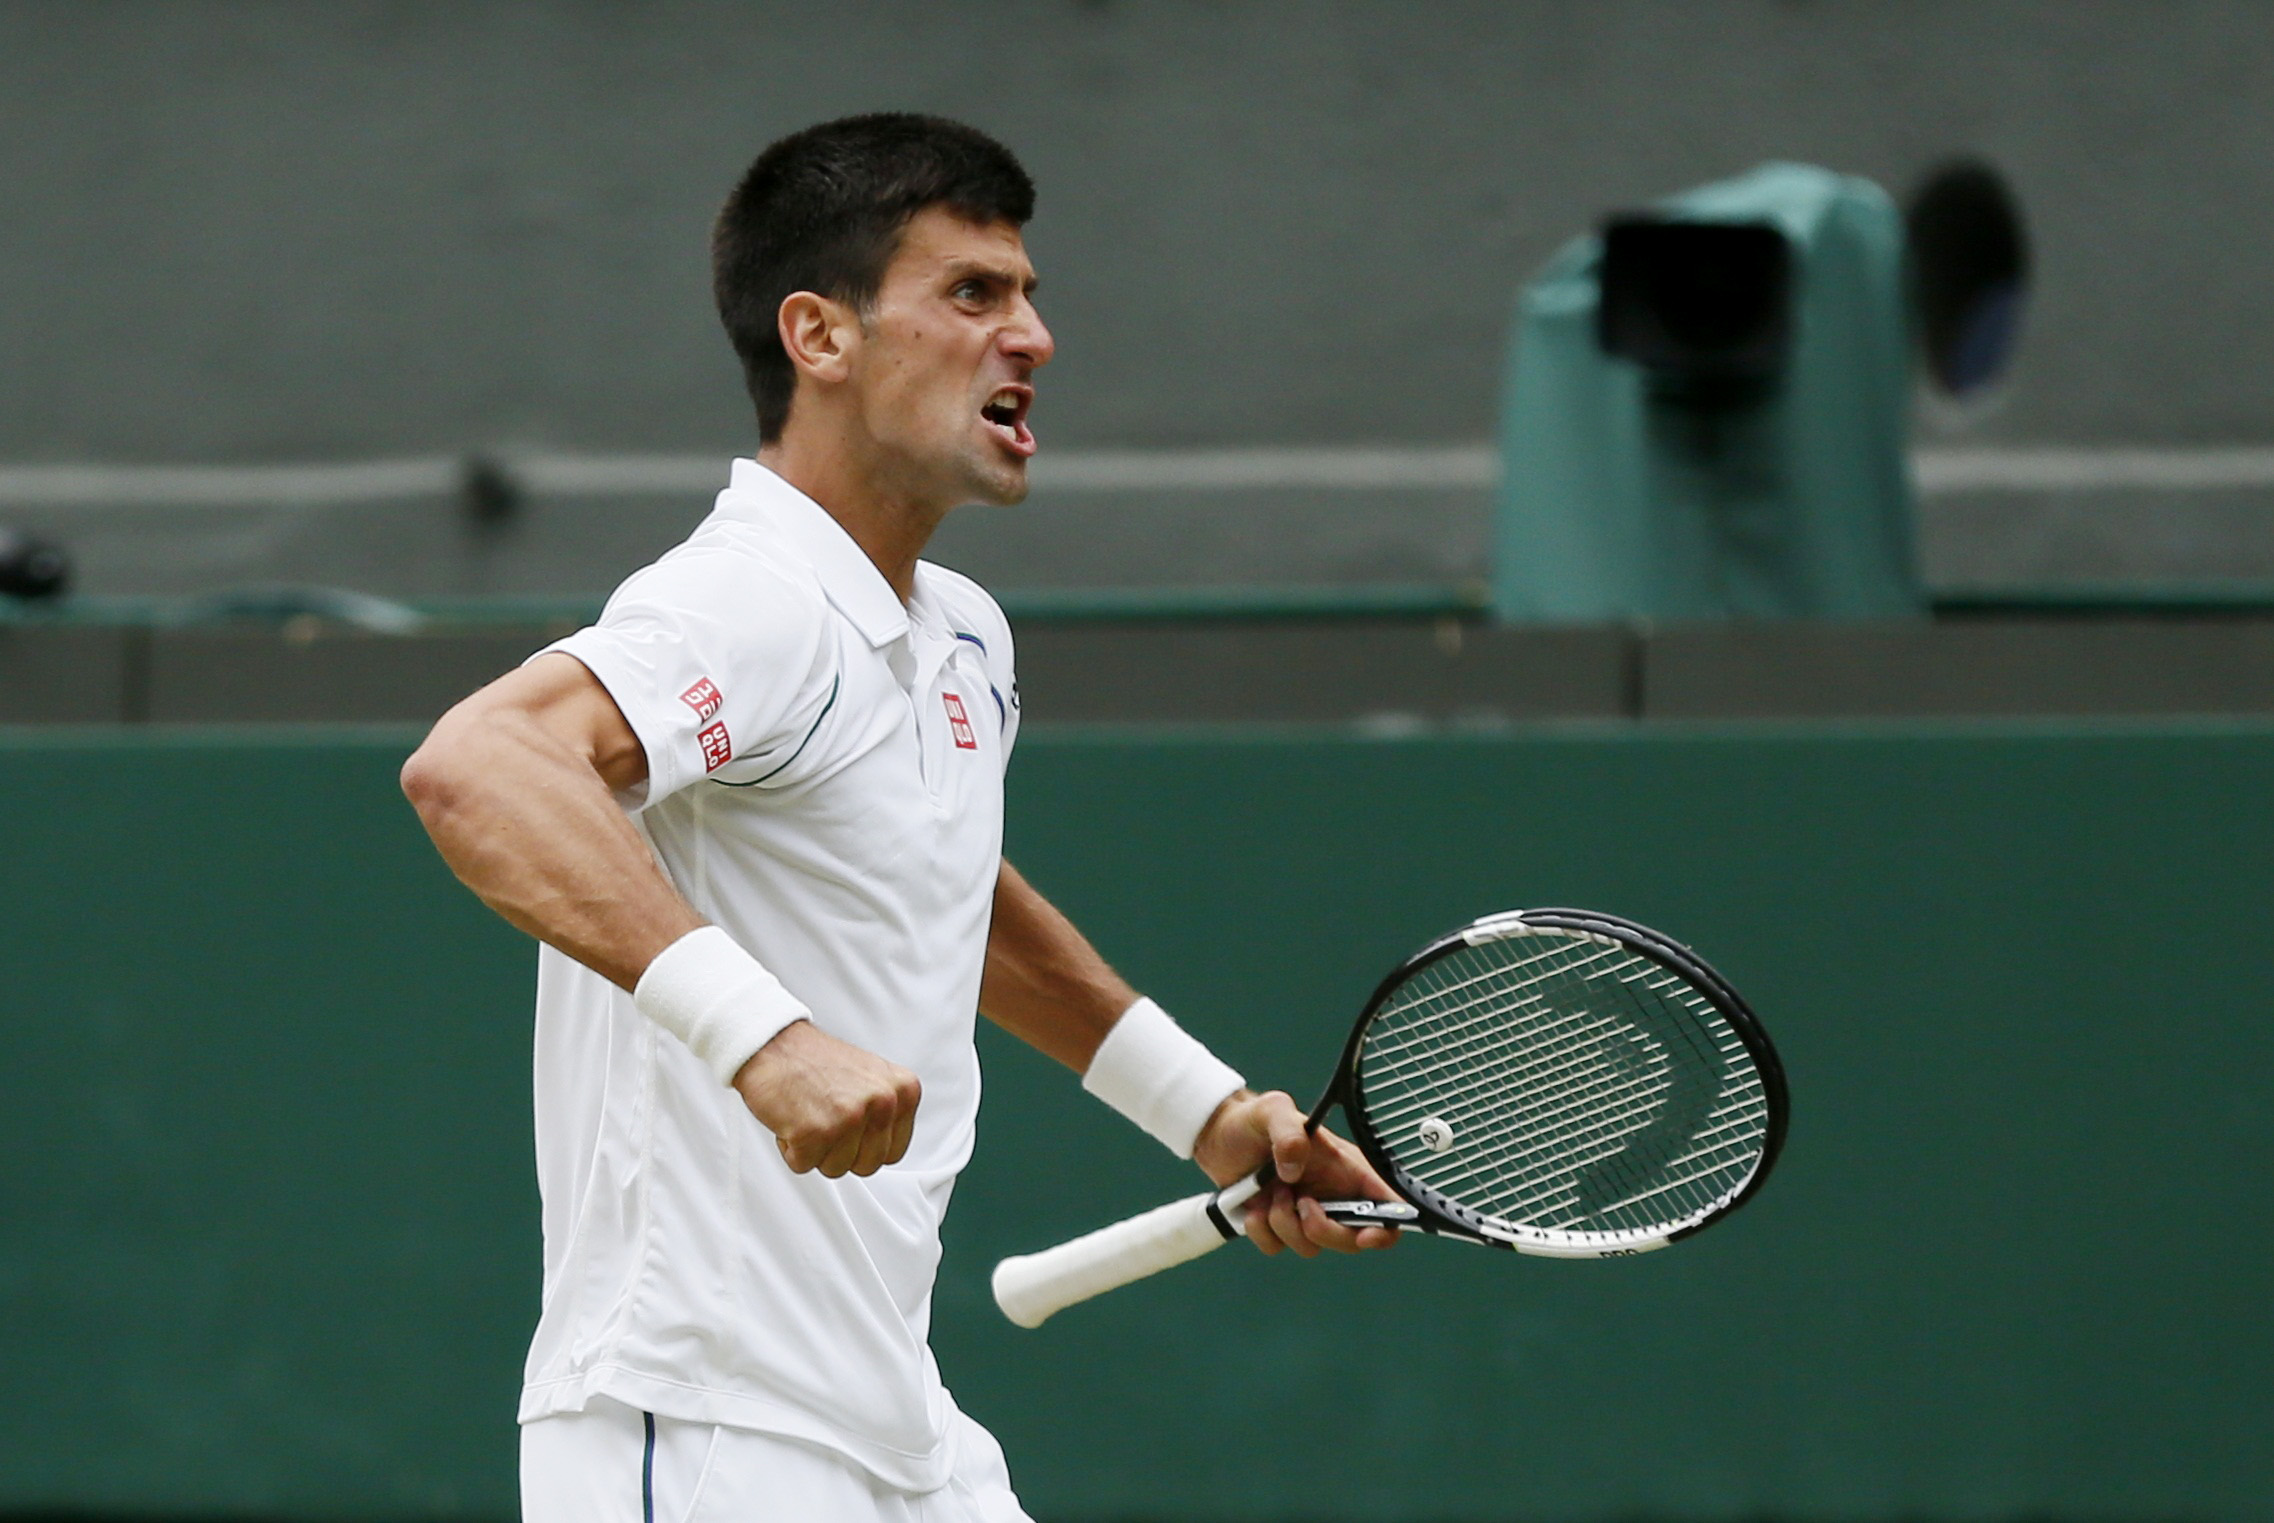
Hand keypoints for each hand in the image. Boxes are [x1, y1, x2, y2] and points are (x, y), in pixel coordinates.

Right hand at [731, 1020, 921, 1177]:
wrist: (772, 1042)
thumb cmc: (813, 1060)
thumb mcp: (871, 1077)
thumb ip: (885, 1111)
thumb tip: (886, 1145)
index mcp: (904, 1090)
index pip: (894, 1152)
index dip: (865, 1146)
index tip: (849, 1127)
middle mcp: (883, 1102)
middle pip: (867, 1166)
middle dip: (841, 1151)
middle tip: (825, 1117)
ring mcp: (850, 1118)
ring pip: (835, 1169)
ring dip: (815, 1149)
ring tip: (808, 1112)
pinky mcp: (815, 1132)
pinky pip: (803, 1165)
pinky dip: (790, 1147)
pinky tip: (792, 1116)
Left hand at [1192, 1089, 1401, 1257]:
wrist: (1217, 1134)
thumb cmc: (1253, 1119)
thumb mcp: (1273, 1110)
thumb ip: (1289, 1132)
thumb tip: (1294, 1172)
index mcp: (1346, 1169)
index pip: (1386, 1205)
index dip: (1388, 1227)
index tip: (1366, 1236)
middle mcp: (1332, 1195)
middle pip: (1352, 1239)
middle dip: (1325, 1231)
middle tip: (1302, 1205)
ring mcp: (1305, 1214)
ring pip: (1311, 1246)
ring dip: (1285, 1225)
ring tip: (1271, 1193)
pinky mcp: (1279, 1226)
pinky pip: (1278, 1248)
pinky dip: (1262, 1232)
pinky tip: (1253, 1205)